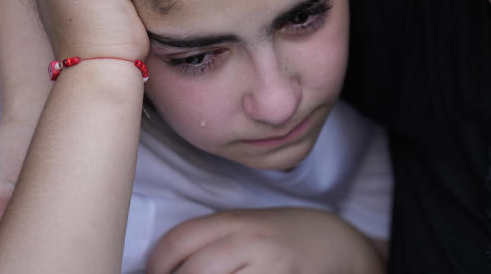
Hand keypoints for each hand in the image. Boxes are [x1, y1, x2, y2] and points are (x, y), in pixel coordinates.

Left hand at [146, 208, 386, 273]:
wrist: (333, 244)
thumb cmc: (280, 238)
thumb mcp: (246, 227)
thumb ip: (210, 241)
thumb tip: (163, 267)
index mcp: (234, 221)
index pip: (179, 241)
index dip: (156, 265)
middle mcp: (249, 241)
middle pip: (193, 271)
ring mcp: (268, 267)